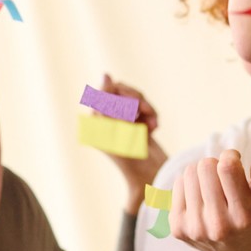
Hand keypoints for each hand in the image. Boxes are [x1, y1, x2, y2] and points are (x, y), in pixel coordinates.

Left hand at [97, 75, 165, 210]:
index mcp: (96, 121)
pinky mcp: (137, 127)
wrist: (150, 176)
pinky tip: (154, 128)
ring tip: (152, 124)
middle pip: (123, 92)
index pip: (108, 90)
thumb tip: (106, 74)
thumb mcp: (118, 125)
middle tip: (146, 113)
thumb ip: (109, 99)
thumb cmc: (131, 154)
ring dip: (148, 109)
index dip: (124, 94)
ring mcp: (123, 124)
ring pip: (137, 100)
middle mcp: (108, 121)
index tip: (136, 107)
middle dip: (138, 101)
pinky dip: (152, 116)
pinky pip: (146, 109)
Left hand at [173, 150, 250, 250]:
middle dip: (215, 164)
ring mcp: (195, 228)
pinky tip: (200, 195)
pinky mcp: (178, 228)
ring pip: (189, 173)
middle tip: (222, 175)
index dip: (230, 156)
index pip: (227, 168)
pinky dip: (189, 183)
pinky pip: (178, 184)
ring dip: (201, 173)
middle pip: (205, 167)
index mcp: (244, 217)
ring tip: (211, 185)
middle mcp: (219, 225)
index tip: (234, 160)